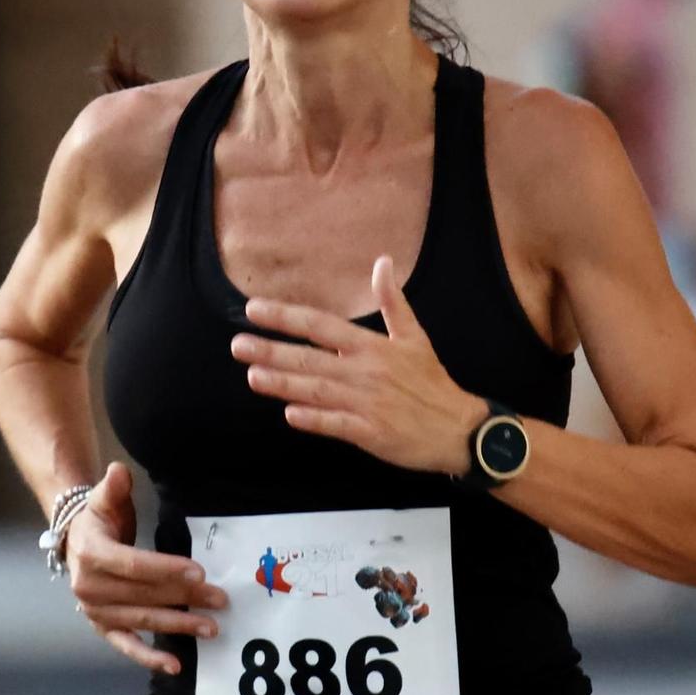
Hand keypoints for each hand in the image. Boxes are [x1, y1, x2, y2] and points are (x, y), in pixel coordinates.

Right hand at [67, 461, 227, 674]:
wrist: (73, 543)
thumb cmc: (97, 521)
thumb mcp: (103, 499)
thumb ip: (113, 486)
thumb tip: (119, 470)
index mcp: (91, 554)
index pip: (134, 565)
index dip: (167, 570)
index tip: (199, 573)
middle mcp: (88, 587)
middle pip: (144, 594)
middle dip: (185, 598)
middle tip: (220, 599)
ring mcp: (95, 611)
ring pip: (142, 619)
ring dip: (178, 626)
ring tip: (211, 627)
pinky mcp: (102, 628)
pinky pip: (126, 645)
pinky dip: (149, 657)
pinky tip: (175, 665)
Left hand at [230, 254, 481, 474]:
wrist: (458, 428)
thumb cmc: (431, 381)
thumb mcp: (415, 337)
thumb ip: (392, 301)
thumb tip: (383, 262)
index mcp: (372, 347)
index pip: (320, 325)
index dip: (286, 317)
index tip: (254, 310)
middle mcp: (364, 372)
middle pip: (309, 358)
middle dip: (271, 350)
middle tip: (238, 345)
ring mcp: (365, 403)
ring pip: (316, 391)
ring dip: (283, 383)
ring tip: (252, 376)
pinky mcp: (370, 433)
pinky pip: (336, 425)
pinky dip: (313, 419)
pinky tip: (289, 414)